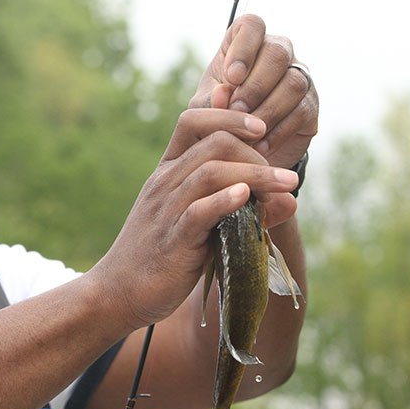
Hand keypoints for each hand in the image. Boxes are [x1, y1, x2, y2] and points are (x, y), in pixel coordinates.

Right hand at [90, 108, 297, 328]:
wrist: (118, 292)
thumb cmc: (163, 256)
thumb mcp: (200, 223)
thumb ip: (238, 207)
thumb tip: (291, 200)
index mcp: (167, 171)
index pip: (192, 120)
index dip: (229, 116)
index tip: (261, 131)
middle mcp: (165, 183)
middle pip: (213, 142)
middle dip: (256, 153)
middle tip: (284, 177)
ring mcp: (166, 210)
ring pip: (210, 172)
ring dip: (256, 175)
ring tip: (287, 186)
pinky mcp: (172, 240)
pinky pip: (197, 212)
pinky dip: (225, 201)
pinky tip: (247, 198)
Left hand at [189, 14, 318, 168]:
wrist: (239, 149)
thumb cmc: (218, 117)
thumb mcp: (206, 108)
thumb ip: (211, 100)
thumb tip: (223, 92)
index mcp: (247, 44)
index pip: (252, 26)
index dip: (244, 49)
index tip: (231, 78)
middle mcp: (278, 54)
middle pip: (278, 52)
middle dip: (255, 85)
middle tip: (237, 110)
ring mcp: (298, 78)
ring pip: (293, 83)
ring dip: (268, 110)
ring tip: (248, 133)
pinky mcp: (310, 107)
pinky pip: (300, 113)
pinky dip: (277, 132)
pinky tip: (260, 147)